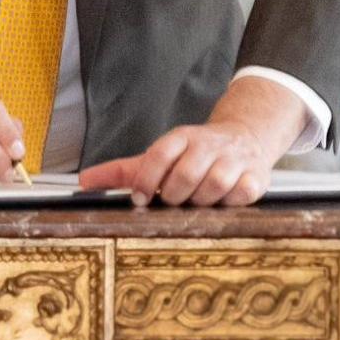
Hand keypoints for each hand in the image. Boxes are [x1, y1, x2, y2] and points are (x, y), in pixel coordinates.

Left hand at [80, 76, 309, 207]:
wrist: (246, 136)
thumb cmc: (196, 154)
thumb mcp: (161, 156)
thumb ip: (124, 171)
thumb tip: (83, 182)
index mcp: (181, 137)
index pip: (158, 155)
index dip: (147, 180)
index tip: (141, 199)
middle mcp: (208, 144)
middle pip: (186, 175)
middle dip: (175, 196)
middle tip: (174, 202)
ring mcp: (234, 158)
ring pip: (215, 184)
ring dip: (202, 201)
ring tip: (198, 203)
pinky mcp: (256, 175)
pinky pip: (242, 193)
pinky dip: (230, 202)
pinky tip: (223, 202)